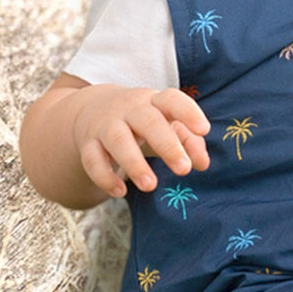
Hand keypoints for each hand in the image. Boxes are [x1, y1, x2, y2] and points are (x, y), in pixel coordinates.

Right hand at [70, 85, 210, 197]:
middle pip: (148, 122)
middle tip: (184, 169)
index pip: (172, 99)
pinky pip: (93, 159)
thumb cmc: (143, 120)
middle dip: (167, 145)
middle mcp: (130, 109)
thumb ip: (189, 141)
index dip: (189, 112)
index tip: (204, 130)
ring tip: (150, 186)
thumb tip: (203, 164)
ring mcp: (107, 124)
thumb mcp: (167, 123)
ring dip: (134, 164)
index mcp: (154, 101)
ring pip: (118, 140)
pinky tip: (120, 192)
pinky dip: (105, 177)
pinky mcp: (88, 142)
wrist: (94, 109)